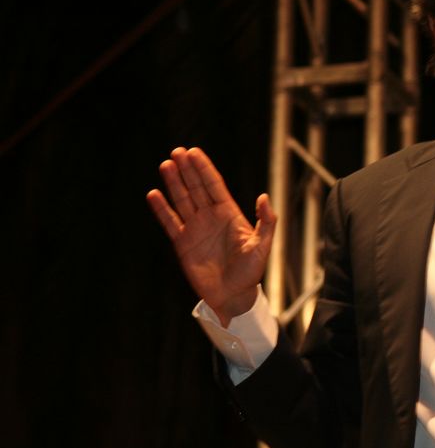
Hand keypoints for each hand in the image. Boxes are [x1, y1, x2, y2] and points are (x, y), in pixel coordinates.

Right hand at [146, 147, 276, 326]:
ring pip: (182, 200)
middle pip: (196, 188)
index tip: (194, 152)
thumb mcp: (263, 245)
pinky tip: (154, 195)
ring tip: (166, 165)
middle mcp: (211, 217)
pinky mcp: (183, 244)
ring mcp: (196, 229)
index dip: (204, 169)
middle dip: (187, 169)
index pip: (214, 185)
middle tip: (177, 151)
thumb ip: (266, 221)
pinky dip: (162, 209)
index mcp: (229, 214)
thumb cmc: (251, 271)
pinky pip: (170, 223)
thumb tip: (264, 197)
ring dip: (174, 183)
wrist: (233, 296)